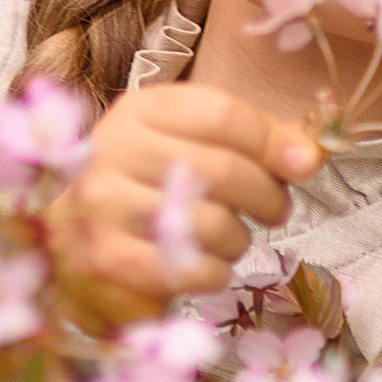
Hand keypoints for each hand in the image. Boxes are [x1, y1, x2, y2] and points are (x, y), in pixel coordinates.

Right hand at [47, 83, 321, 324]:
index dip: (272, 140)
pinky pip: (195, 267)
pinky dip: (216, 271)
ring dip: (238, 239)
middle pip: (223, 169)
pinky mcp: (110, 260)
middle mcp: (114, 150)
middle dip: (267, 196)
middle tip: (274, 209)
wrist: (72, 248)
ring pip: (213, 223)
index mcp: (138, 110)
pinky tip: (203, 263)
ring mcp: (106, 206)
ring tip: (227, 237)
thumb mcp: (188, 147)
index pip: (221, 113)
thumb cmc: (147, 191)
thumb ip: (248, 143)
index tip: (303, 163)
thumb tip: (309, 156)